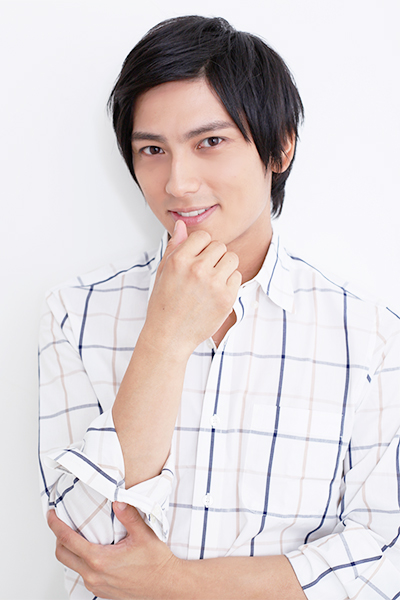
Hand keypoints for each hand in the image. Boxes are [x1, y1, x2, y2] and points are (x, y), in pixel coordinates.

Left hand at [47, 502, 181, 599]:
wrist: (166, 586)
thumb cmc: (156, 563)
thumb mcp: (143, 534)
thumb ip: (129, 516)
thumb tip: (117, 500)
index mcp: (100, 560)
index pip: (68, 540)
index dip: (56, 525)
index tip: (51, 514)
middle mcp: (94, 575)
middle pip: (62, 554)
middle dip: (58, 537)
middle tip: (61, 522)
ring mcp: (96, 585)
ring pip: (71, 565)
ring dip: (69, 549)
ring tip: (77, 534)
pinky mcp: (101, 590)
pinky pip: (82, 574)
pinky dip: (80, 560)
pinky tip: (91, 550)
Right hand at [143, 220, 241, 355]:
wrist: (169, 336)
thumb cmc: (164, 304)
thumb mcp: (163, 272)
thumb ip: (175, 246)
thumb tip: (181, 224)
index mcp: (179, 260)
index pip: (203, 236)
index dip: (202, 247)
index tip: (197, 259)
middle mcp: (197, 269)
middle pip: (220, 246)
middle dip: (214, 257)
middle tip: (204, 273)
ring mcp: (213, 284)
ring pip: (232, 259)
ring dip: (225, 267)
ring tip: (212, 281)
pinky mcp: (226, 298)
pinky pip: (237, 277)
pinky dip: (230, 283)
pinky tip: (216, 293)